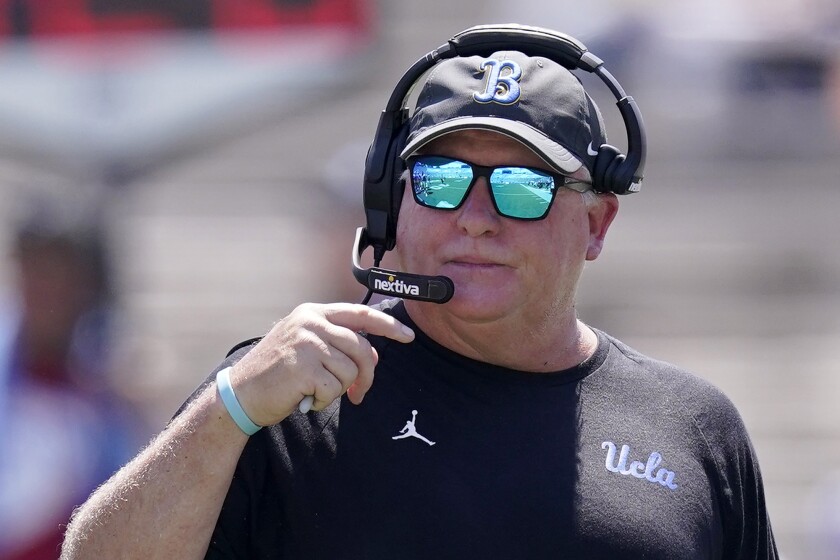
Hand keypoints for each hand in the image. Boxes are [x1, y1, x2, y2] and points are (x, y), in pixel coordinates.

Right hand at [224, 302, 414, 425]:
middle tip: (360, 394)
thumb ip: (337, 343)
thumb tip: (375, 355)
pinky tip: (305, 398)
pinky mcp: (303, 367)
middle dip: (367, 375)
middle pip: (362, 348)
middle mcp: (311, 322)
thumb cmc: (276, 373)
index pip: (360, 314)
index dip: (388, 325)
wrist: (240, 393)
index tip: (408, 336)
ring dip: (339, 390)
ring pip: (350, 370)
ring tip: (316, 392)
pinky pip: (334, 388)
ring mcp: (307, 343)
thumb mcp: (306, 346)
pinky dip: (323, 400)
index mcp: (313, 313)